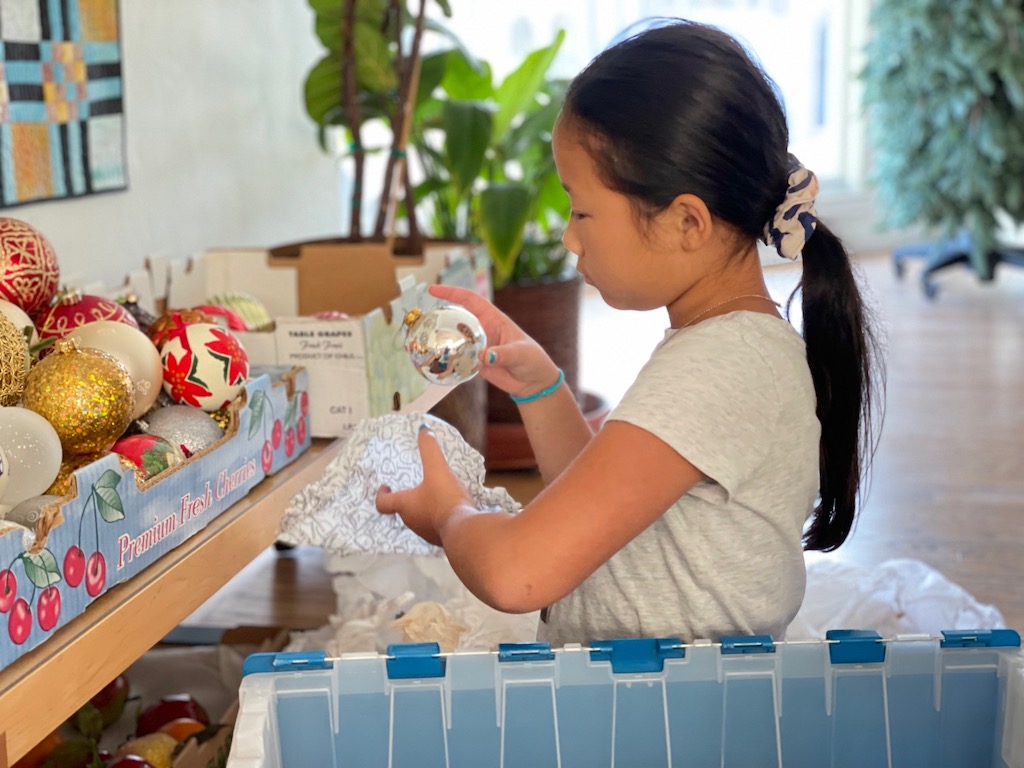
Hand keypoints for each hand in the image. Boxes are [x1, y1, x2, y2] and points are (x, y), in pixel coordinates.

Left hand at [375, 425, 474, 545]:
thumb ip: (429, 449)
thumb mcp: (438, 469)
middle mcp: (412, 522)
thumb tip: (423, 430)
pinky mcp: (442, 539)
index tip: (385, 486)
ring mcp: (426, 533)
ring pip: (419, 519)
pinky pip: (436, 526)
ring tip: (434, 496)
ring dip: (423, 509)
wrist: (465, 529)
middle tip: (414, 487)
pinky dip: (439, 517)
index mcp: (405, 505)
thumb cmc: (445, 498)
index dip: (382, 494)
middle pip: (402, 510)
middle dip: (406, 499)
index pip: (383, 503)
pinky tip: (450, 510)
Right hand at [428, 285, 559, 397]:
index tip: (434, 290)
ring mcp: (477, 346)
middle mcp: (482, 330)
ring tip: (420, 338)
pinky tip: (434, 362)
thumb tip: (485, 357)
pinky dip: (446, 359)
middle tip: (420, 316)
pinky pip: (457, 359)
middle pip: (457, 317)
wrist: (533, 381)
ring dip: (439, 338)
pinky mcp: (475, 362)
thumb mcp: (520, 354)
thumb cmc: (531, 360)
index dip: (452, 293)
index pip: (470, 300)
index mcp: (493, 319)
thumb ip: (503, 354)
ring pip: (454, 339)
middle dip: (439, 314)